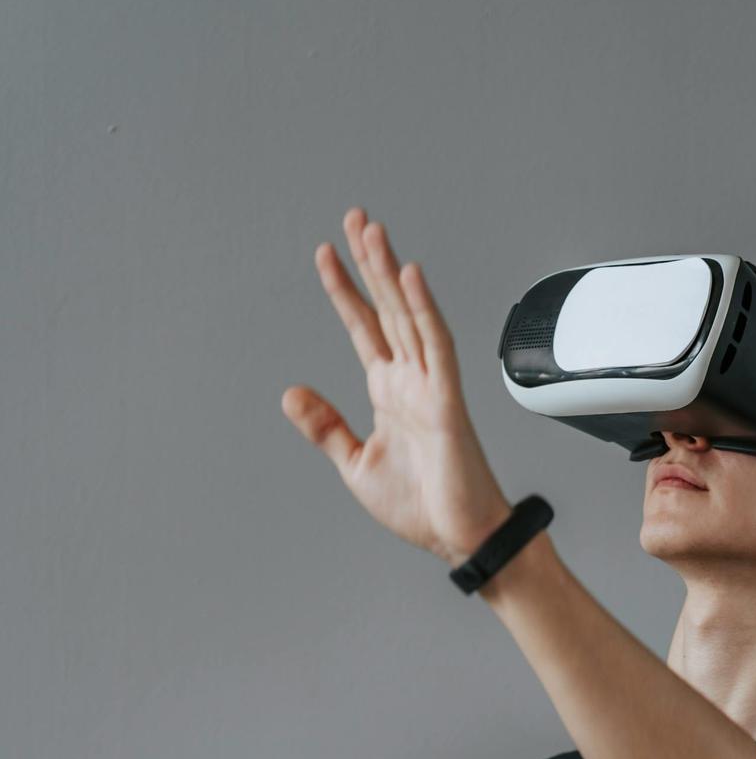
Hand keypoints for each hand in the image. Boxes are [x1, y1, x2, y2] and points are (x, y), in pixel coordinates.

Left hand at [281, 206, 513, 566]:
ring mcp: (430, 387)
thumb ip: (326, 428)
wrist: (461, 539)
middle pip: (387, 308)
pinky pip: (437, 346)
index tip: (326, 254)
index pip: (364, 328)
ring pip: (409, 315)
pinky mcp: (447, 402)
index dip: (344, 290)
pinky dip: (424, 310)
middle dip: (369, 263)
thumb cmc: (422, 507)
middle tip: (355, 219)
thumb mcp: (356, 465)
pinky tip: (410, 277)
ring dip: (391, 273)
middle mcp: (411, 381)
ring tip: (373, 232)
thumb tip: (292, 394)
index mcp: (390, 393)